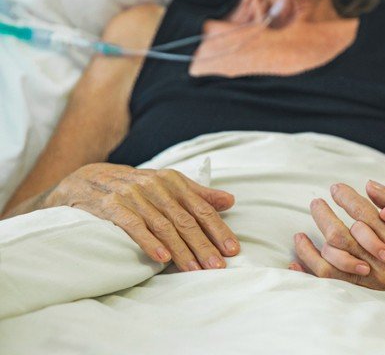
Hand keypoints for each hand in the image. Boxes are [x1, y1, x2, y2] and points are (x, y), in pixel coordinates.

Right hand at [47, 163, 239, 271]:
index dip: (218, 229)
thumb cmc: (136, 187)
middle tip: (217, 267)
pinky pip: (133, 225)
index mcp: (173, 181)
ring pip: (163, 225)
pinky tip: (162, 258)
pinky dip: (149, 242)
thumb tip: (230, 201)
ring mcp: (133, 195)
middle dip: (203, 245)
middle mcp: (155, 185)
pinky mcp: (111, 205)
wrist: (86, 179)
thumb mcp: (168, 185)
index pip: (201, 208)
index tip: (232, 250)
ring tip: (194, 270)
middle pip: (185, 220)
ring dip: (181, 250)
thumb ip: (198, 195)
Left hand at [290, 181, 384, 305]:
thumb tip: (368, 185)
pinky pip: (335, 284)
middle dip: (324, 217)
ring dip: (312, 247)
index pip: (364, 215)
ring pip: (333, 263)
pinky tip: (295, 264)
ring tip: (298, 234)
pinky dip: (313, 273)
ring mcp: (375, 280)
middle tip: (315, 201)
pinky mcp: (370, 291)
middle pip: (343, 238)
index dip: (346, 199)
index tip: (335, 187)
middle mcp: (384, 263)